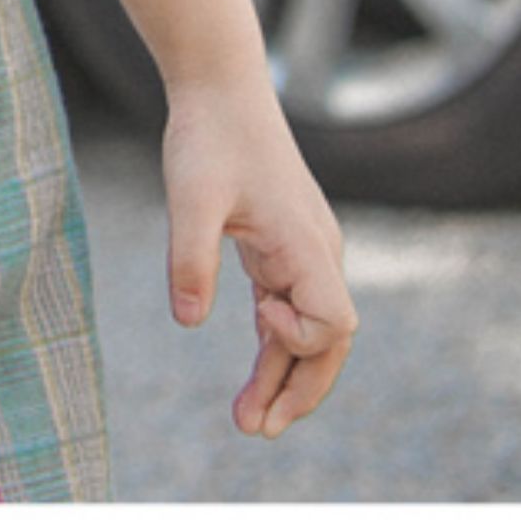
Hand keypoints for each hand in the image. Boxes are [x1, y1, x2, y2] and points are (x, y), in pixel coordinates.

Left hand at [160, 83, 357, 438]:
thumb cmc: (209, 137)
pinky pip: (287, 310)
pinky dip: (272, 346)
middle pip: (328, 341)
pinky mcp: (282, 249)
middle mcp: (317, 253)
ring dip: (282, 376)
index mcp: (308, 244)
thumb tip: (187, 324)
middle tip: (258, 430)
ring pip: (306, 331)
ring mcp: (303, 253)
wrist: (221, 90)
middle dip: (299, 390)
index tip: (258, 317)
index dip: (300, 338)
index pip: (334, 322)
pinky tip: (253, 379)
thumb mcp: (191, 197)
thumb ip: (190, 258)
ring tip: (249, 421)